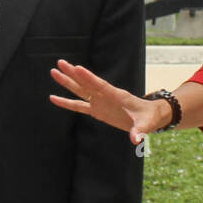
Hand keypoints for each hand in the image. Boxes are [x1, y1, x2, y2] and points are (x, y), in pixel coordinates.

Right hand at [49, 59, 167, 143]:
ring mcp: (100, 102)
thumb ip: (140, 131)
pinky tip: (53, 98)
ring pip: (80, 90)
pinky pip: (78, 106)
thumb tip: (136, 140)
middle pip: (86, 83)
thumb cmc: (149, 118)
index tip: (76, 67)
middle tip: (59, 63)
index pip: (101, 85)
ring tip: (53, 72)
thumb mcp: (146, 125)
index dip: (89, 77)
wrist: (149, 116)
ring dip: (67, 82)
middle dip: (73, 74)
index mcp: (117, 96)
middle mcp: (106, 96)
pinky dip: (66, 103)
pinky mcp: (96, 110)